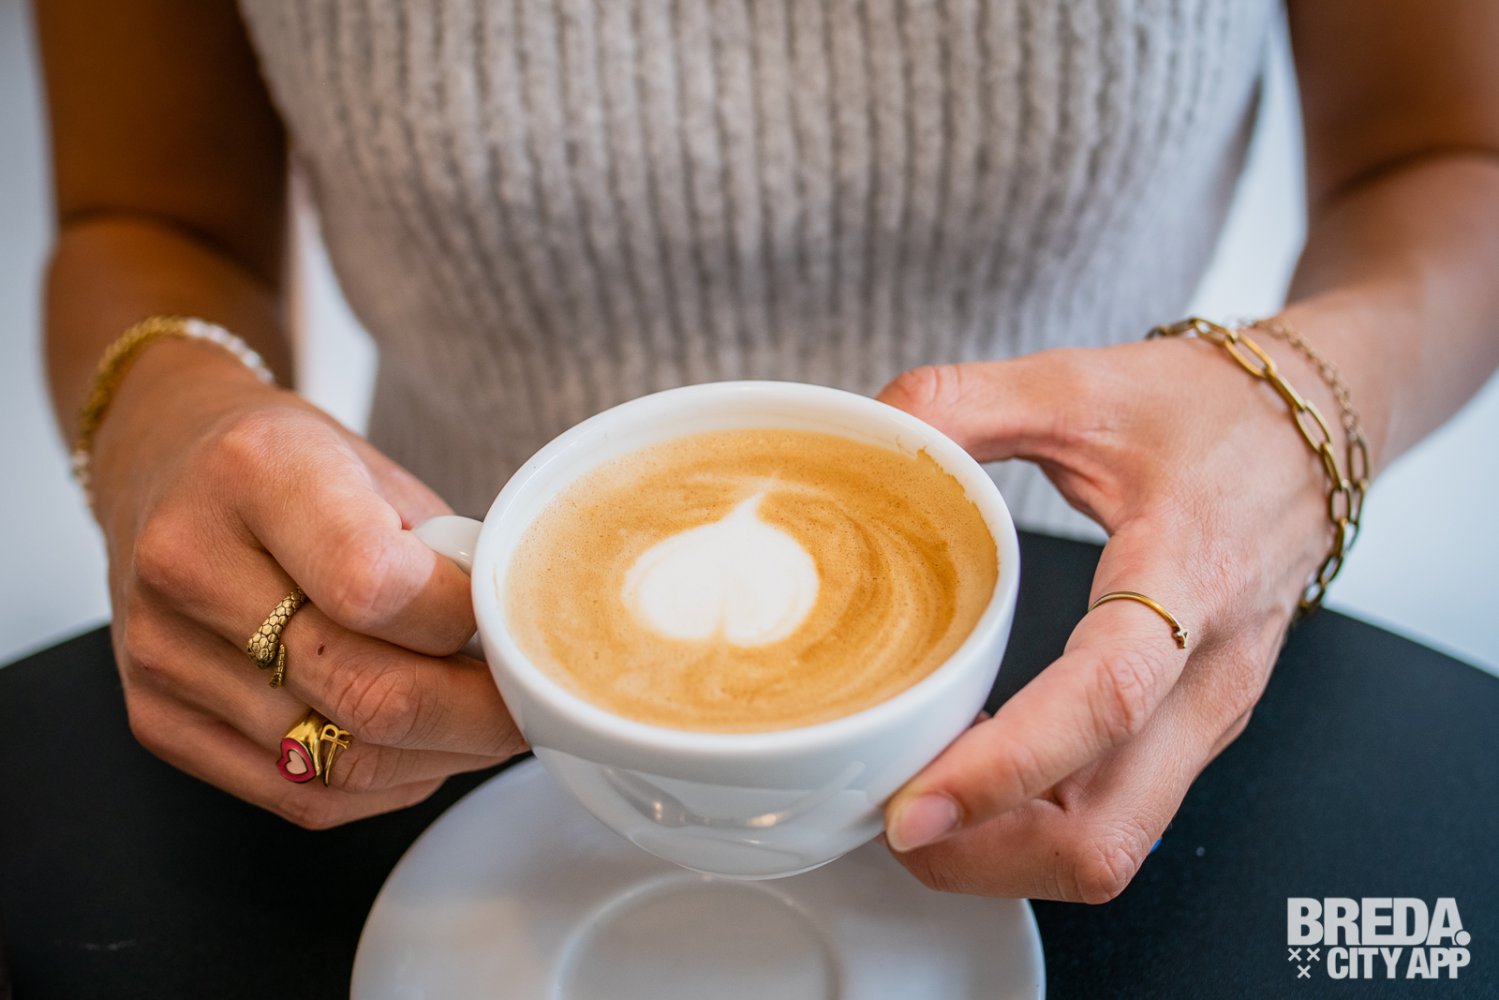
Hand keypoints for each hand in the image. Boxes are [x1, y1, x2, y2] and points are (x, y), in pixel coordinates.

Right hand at [90, 340, 524, 827]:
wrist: (167, 467)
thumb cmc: (290, 466)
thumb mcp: (377, 470)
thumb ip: (443, 555)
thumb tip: (516, 647)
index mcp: (256, 472)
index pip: (377, 587)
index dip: (462, 625)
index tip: (505, 628)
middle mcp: (190, 563)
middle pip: (366, 693)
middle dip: (477, 716)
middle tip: (531, 703)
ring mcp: (163, 651)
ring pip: (341, 762)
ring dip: (440, 757)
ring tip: (481, 724)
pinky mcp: (158, 719)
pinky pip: (302, 795)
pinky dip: (384, 787)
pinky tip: (420, 750)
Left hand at [876, 339, 1334, 899]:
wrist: (1313, 432)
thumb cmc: (1208, 413)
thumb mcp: (1079, 385)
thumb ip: (962, 405)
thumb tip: (864, 437)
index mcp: (1190, 574)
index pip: (1106, 698)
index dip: (1005, 766)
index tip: (912, 804)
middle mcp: (1210, 674)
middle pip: (1108, 830)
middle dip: (985, 856)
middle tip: (890, 821)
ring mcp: (1209, 719)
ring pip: (1112, 845)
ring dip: (1004, 855)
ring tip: (919, 807)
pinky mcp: (1193, 735)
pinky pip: (1115, 818)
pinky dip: (1033, 828)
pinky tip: (973, 782)